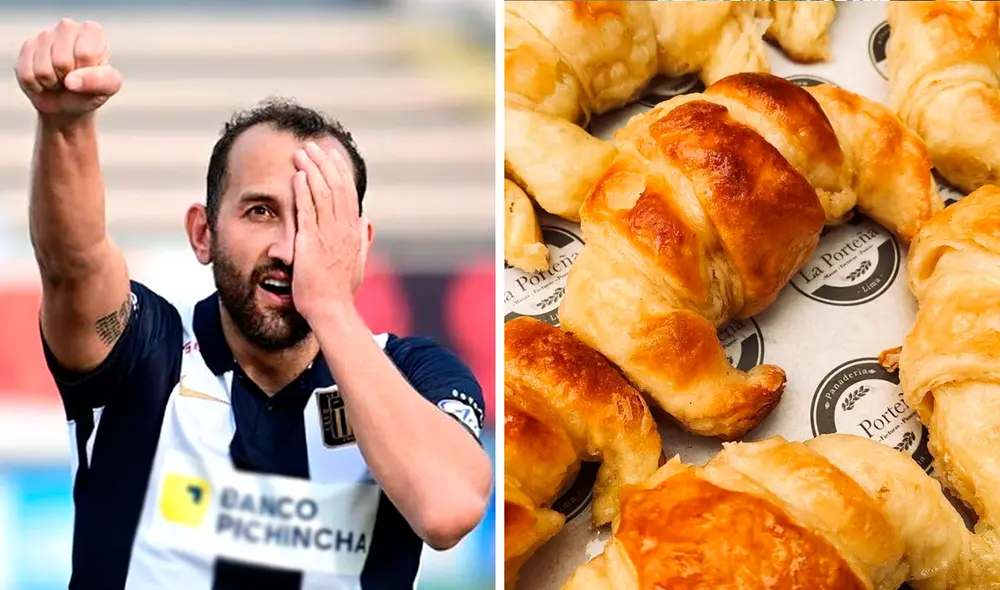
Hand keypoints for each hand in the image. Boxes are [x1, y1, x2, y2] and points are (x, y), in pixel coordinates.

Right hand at [15, 18, 121, 116]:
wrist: (69, 101)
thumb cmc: (92, 89)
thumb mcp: (107, 87)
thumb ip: (99, 82)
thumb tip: (71, 80)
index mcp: (92, 31)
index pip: (85, 54)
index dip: (87, 73)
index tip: (90, 73)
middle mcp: (67, 27)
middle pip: (62, 62)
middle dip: (68, 78)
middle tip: (73, 78)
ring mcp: (44, 35)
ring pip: (43, 70)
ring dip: (52, 83)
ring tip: (60, 79)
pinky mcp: (27, 47)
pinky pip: (27, 75)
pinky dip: (38, 86)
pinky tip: (46, 81)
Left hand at [291, 142, 365, 321]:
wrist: (331, 309)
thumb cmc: (340, 290)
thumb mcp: (358, 261)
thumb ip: (362, 238)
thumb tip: (366, 219)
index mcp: (354, 232)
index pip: (349, 194)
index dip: (340, 172)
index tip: (332, 155)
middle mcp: (344, 230)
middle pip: (336, 187)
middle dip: (324, 163)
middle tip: (312, 146)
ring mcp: (328, 235)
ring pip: (322, 194)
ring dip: (312, 170)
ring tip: (301, 153)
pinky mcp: (310, 242)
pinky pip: (307, 210)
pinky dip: (303, 191)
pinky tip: (298, 175)